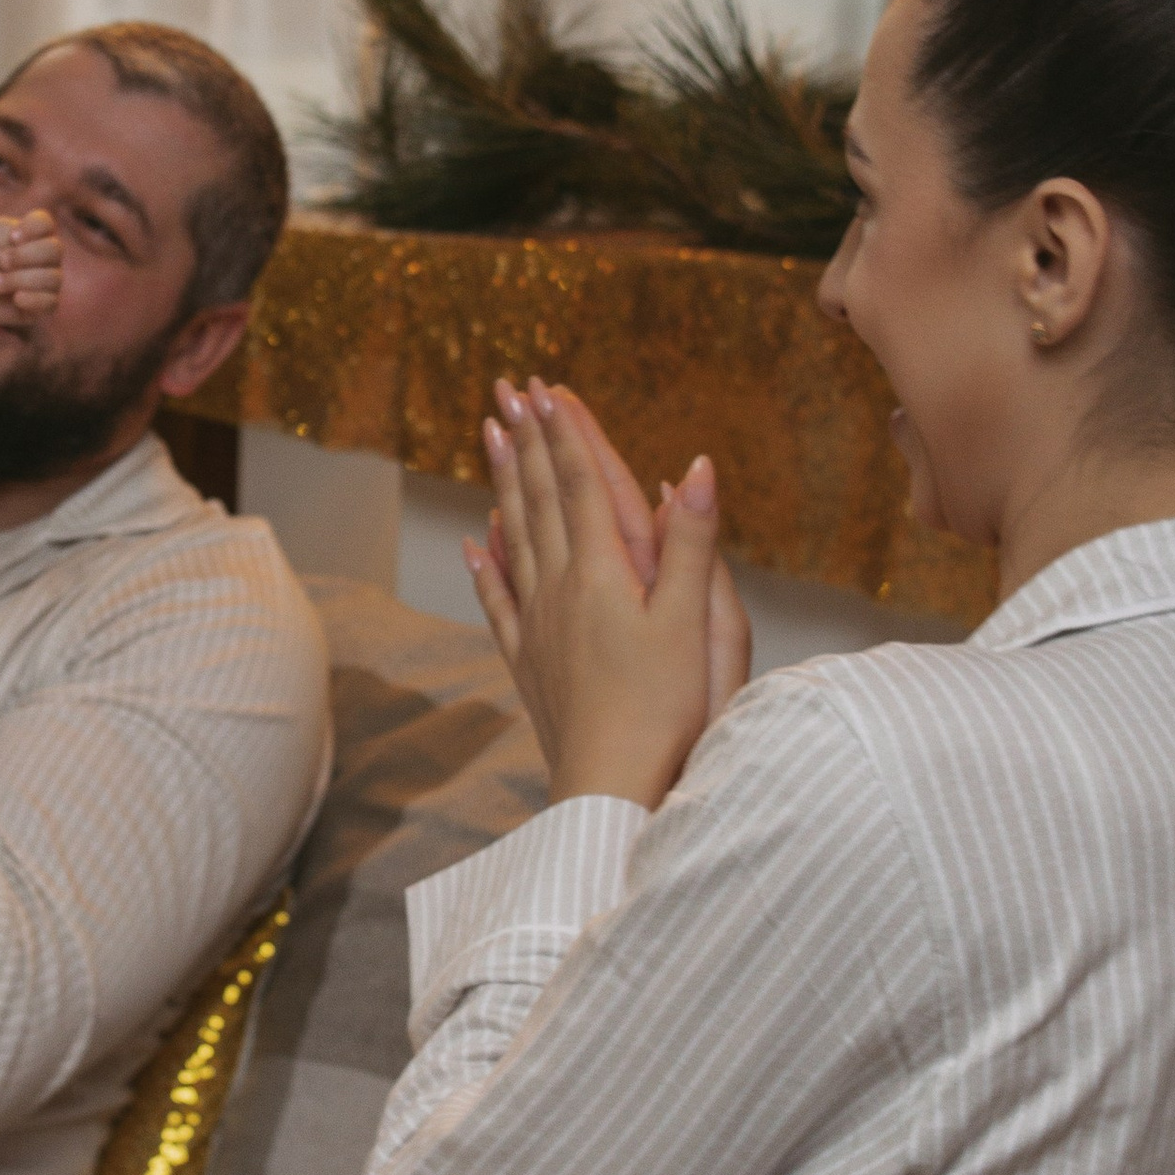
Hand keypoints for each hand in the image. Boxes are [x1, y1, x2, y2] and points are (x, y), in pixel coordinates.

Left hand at [0, 207, 61, 329]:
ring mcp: (50, 281)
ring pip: (52, 278)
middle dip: (23, 256)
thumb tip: (35, 255)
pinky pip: (51, 303)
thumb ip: (13, 229)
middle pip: (54, 250)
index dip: (31, 229)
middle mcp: (49, 257)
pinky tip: (16, 298)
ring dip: (19, 279)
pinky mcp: (45, 305)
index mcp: (38, 234)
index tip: (11, 237)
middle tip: (1, 262)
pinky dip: (32, 299)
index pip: (46, 224)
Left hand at [464, 378, 750, 810]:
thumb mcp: (694, 622)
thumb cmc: (665, 710)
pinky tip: (476, 544)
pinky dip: (487, 565)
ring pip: (514, 537)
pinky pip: (499, 600)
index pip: (579, 485)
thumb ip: (690, 542)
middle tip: (507, 391)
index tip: (547, 387)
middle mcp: (560, 590)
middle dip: (525, 441)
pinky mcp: (529, 662)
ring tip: (489, 440)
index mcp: (603, 574)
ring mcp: (537, 626)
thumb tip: (697, 467)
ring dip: (503, 484)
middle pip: (538, 499)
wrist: (611, 787)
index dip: (565, 433)